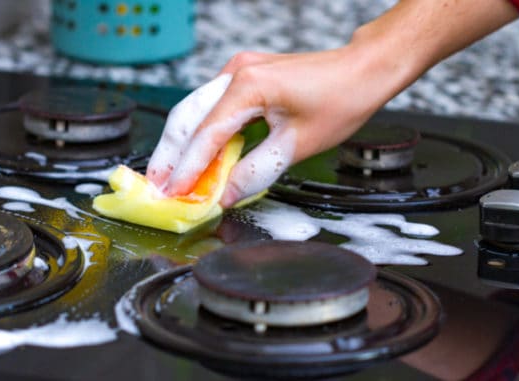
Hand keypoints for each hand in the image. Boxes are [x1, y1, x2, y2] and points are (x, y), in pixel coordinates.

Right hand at [146, 47, 400, 206]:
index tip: (172, 194)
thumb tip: (226, 195)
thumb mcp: (296, 146)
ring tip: (170, 175)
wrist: (363, 71)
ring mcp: (240, 71)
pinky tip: (198, 155)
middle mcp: (237, 73)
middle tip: (156, 186)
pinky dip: (203, 133)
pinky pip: (214, 107)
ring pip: (196, 110)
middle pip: (187, 117)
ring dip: (183, 144)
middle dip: (170, 155)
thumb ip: (255, 172)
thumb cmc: (340, 101)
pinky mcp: (247, 77)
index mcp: (248, 87)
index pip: (205, 136)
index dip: (187, 170)